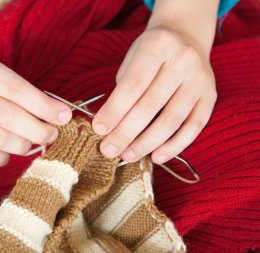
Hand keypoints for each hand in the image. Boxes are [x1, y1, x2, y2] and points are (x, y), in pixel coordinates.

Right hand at [0, 50, 71, 166]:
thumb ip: (22, 93)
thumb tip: (58, 115)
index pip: (16, 89)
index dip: (43, 105)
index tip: (64, 116)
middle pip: (8, 114)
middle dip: (37, 128)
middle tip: (52, 134)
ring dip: (23, 144)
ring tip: (32, 143)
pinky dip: (2, 159)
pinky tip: (8, 153)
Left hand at [92, 27, 216, 163]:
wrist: (186, 37)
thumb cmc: (151, 53)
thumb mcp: (132, 59)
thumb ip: (123, 89)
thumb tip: (109, 127)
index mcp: (158, 44)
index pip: (132, 85)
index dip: (114, 110)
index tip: (99, 129)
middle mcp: (183, 60)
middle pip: (151, 105)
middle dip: (126, 132)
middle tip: (109, 150)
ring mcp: (200, 79)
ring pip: (172, 119)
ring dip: (147, 143)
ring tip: (128, 155)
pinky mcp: (211, 95)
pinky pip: (194, 126)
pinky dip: (175, 145)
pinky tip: (157, 156)